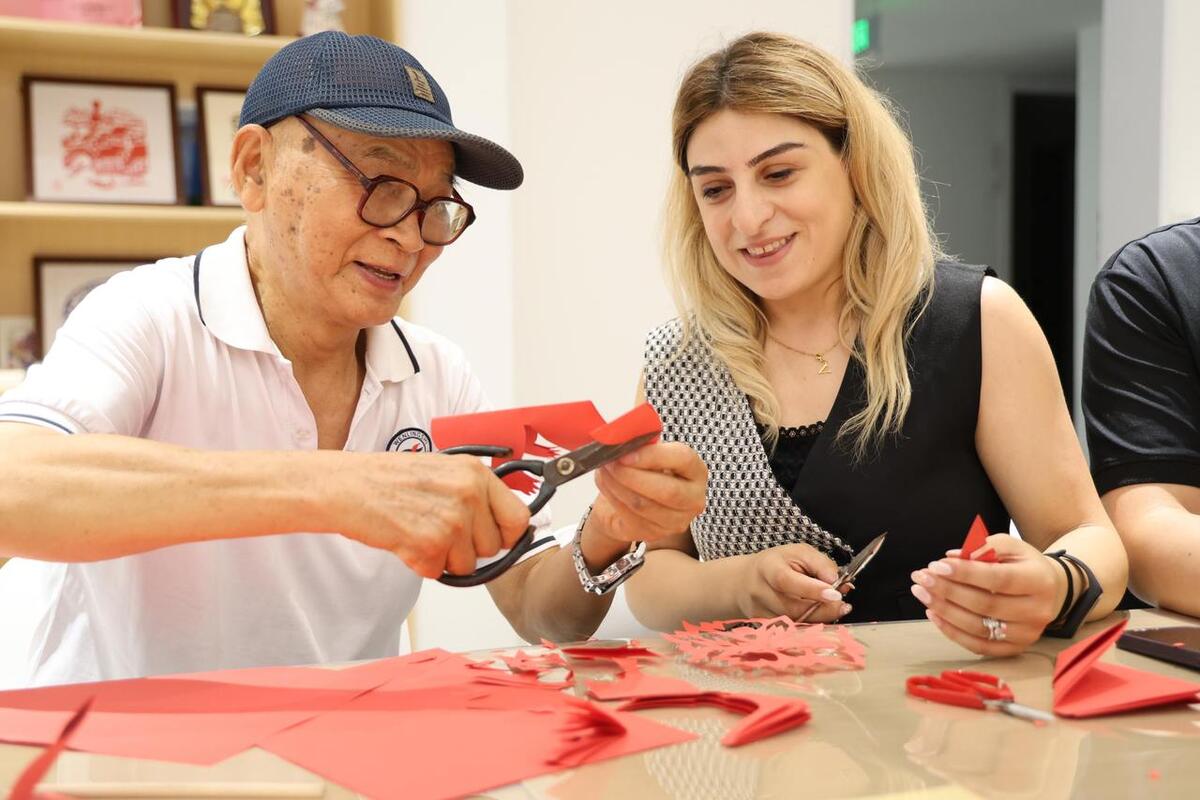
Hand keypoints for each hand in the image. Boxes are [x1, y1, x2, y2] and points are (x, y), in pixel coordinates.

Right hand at [341, 453, 530, 578]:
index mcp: (475, 473)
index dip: (506, 534)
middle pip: (492, 547)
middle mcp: (469, 495)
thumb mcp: (444, 470)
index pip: (518, 518)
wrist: (348, 487)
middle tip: (438, 528)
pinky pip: (439, 572)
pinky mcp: (429, 546)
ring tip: (419, 530)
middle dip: (468, 547)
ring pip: (467, 564)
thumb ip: (475, 493)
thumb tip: (503, 521)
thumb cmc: (389, 478)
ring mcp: (451, 522)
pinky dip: (421, 564)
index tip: (494, 537)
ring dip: (445, 557)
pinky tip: (406, 540)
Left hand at [591, 441, 707, 543]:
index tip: (627, 452)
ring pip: (645, 505)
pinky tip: (605, 483)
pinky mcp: (654, 534)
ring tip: (604, 469)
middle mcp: (693, 499)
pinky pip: (630, 516)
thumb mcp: (647, 452)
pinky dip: (613, 497)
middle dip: (633, 475)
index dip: (654, 456)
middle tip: (611, 462)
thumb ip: (643, 442)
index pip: (683, 460)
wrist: (630, 499)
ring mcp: (676, 521)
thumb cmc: (644, 470)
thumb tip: (627, 431)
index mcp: (696, 471)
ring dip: (618, 485)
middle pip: (667, 491)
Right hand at [735, 543, 852, 621]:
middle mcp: (760, 592)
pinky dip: (810, 625)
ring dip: (820, 618)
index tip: (835, 595)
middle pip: (793, 608)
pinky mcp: (764, 628)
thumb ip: (821, 564)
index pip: (787, 581)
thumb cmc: (778, 564)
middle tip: (843, 605)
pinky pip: (793, 631)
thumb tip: (838, 582)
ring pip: (796, 623)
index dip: (812, 590)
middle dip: (824, 609)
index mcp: (768, 567)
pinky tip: (818, 616)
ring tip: (834, 608)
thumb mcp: (799, 553)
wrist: (744, 582)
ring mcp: (760, 613)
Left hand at [911, 533, 1063, 655]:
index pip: (999, 579)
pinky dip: (952, 632)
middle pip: (985, 605)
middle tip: (921, 577)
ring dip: (944, 610)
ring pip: (979, 628)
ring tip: (922, 593)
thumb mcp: (1009, 546)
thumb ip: (983, 548)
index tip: (936, 565)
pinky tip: (934, 613)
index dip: (965, 573)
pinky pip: (979, 646)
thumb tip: (951, 558)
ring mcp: (1027, 634)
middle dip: (947, 590)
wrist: (1050, 590)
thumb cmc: (1022, 564)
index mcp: (1038, 580)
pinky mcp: (1015, 649)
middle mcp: (1037, 611)